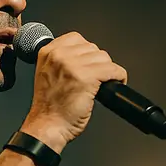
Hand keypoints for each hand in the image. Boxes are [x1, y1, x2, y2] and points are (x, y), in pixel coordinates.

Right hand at [20, 32, 127, 152]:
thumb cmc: (49, 107)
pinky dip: (119, 77)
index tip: (88, 64)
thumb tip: (84, 56)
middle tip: (95, 78)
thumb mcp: (47, 74)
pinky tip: (116, 84)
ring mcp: (73, 65)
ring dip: (107, 71)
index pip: (76, 38)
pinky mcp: (87, 77)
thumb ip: (60, 61)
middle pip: (92, 48)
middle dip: (97, 63)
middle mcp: (59, 55)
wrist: (47, 126)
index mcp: (48, 52)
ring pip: (104, 58)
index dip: (86, 52)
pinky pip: (113, 70)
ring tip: (103, 83)